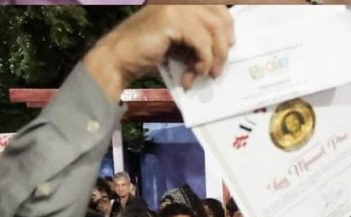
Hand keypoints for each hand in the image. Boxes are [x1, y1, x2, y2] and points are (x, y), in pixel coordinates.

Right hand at [86, 5, 233, 94]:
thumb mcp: (180, 41)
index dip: (228, 24)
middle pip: (219, 16)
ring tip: (206, 75)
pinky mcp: (172, 19)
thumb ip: (198, 36)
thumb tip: (225, 44)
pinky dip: (202, 63)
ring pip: (214, 31)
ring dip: (214, 58)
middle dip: (223, 45)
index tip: (230, 45)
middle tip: (218, 68)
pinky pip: (202, 43)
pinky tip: (192, 76)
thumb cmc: (148, 53)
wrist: (119, 60)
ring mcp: (176, 5)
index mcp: (181, 0)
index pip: (216, 4)